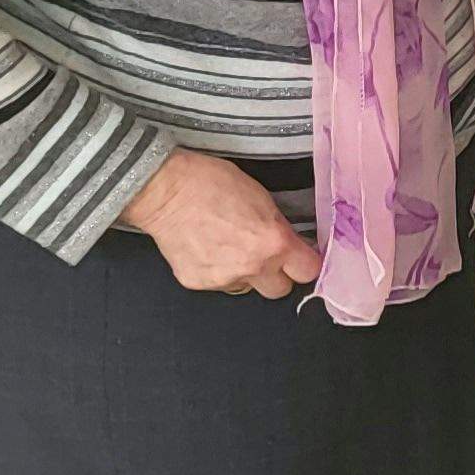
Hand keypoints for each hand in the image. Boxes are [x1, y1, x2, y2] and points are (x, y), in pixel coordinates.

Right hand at [121, 149, 321, 298]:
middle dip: (276, 275)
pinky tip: (208, 249)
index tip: (300, 258)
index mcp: (275, 243)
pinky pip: (220, 284)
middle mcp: (253, 266)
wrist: (165, 191)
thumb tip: (289, 244)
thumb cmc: (212, 184)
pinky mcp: (198, 283)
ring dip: (246, 274)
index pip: (309, 271)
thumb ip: (279, 228)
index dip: (304, 263)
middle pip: (280, 290)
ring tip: (229, 247)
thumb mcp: (263, 199)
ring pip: (248, 288)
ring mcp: (224, 278)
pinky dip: (218, 271)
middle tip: (265, 256)